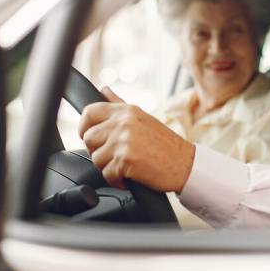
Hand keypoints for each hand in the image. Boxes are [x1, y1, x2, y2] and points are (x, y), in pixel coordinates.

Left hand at [78, 87, 195, 192]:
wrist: (185, 164)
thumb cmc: (165, 144)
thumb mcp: (142, 117)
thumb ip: (119, 103)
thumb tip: (103, 89)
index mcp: (126, 111)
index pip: (90, 112)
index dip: (84, 127)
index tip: (89, 137)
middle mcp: (124, 123)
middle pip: (88, 138)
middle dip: (97, 151)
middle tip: (114, 156)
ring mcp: (124, 140)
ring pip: (96, 158)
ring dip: (108, 167)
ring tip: (125, 166)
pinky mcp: (126, 159)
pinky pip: (107, 174)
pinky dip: (116, 181)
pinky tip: (129, 177)